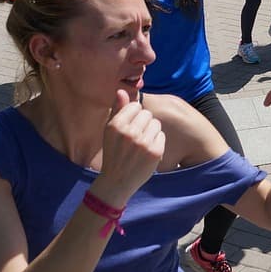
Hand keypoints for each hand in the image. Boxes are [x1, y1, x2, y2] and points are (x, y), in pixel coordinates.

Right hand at [96, 90, 165, 205]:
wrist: (117, 181)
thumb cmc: (113, 153)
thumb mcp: (109, 131)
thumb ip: (117, 110)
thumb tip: (121, 90)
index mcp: (115, 125)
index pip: (136, 106)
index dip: (134, 115)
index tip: (130, 126)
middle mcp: (129, 133)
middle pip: (147, 114)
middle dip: (143, 123)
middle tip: (135, 137)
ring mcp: (143, 143)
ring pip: (156, 124)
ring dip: (151, 132)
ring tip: (141, 144)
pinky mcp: (155, 151)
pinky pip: (161, 136)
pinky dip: (156, 142)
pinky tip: (147, 151)